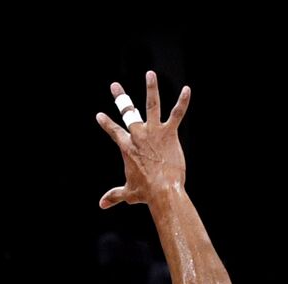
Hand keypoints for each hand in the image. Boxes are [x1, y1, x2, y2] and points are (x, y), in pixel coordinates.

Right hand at [95, 71, 191, 207]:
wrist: (163, 191)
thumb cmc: (146, 193)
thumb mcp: (128, 193)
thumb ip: (114, 196)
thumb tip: (101, 205)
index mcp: (126, 147)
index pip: (113, 131)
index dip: (106, 123)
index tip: (100, 115)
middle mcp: (137, 135)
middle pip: (127, 112)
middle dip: (120, 98)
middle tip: (114, 86)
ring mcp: (153, 132)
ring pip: (151, 105)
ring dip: (151, 88)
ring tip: (150, 74)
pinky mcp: (170, 133)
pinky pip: (177, 114)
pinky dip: (182, 102)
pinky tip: (187, 90)